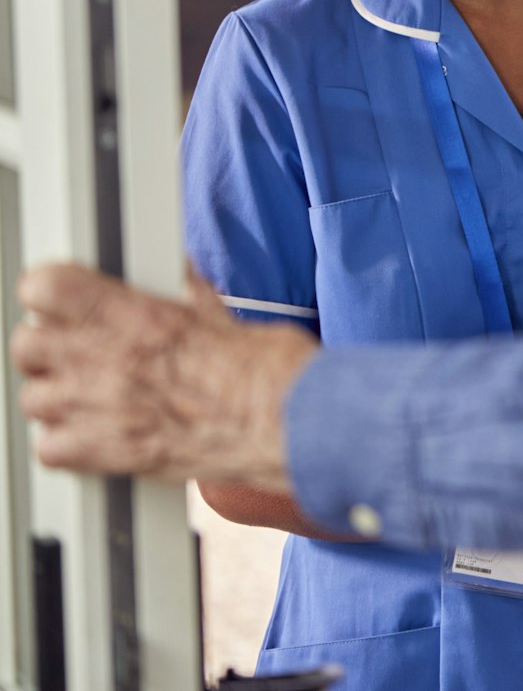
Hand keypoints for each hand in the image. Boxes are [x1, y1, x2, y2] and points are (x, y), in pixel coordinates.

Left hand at [12, 263, 316, 491]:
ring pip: (33, 399)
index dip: (49, 290)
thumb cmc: (270, 376)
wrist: (288, 427)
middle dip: (47, 345)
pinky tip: (92, 434)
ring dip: (54, 396)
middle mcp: (111, 361)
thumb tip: (180, 275)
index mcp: (139, 317)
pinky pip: (51, 449)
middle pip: (27, 344)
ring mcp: (104, 410)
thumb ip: (188, 296)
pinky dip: (65, 444)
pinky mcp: (112, 454)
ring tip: (86, 394)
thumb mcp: (227, 316)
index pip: (46, 288)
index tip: (60, 296)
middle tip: (75, 348)